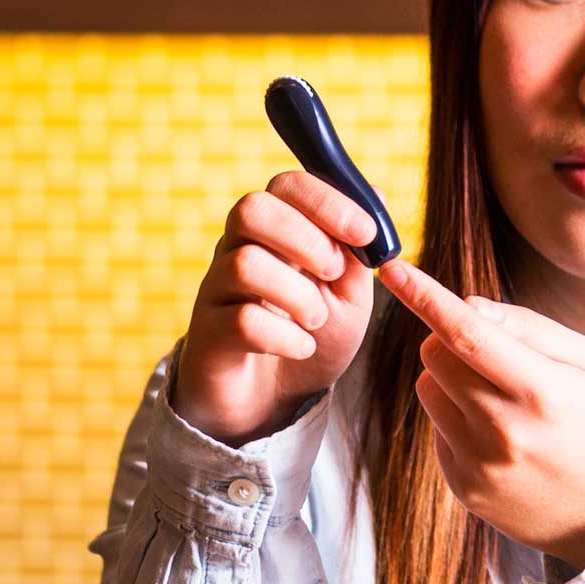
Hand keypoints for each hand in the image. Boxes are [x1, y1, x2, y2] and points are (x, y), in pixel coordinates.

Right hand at [172, 172, 380, 445]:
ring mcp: (217, 290)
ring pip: (244, 265)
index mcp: (275, 230)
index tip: (365, 234)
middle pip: (250, 209)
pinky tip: (302, 347)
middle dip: (305, 238)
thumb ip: (357, 250)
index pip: (286, 185)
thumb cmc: (313, 334)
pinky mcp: (209, 335)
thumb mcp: (348, 292)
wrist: (278, 398)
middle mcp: (237, 249)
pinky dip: (285, 336)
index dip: (327, 201)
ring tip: (317, 319)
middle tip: (332, 274)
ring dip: (298, 294)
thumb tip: (376, 195)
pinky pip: (241, 322)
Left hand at [378, 259, 584, 570]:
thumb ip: (527, 327)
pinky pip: (437, 428)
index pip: (466, 333)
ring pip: (428, 389)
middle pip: (435, 355)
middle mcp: (504, 431)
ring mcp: (480, 464)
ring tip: (499, 398)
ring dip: (451, 379)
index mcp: (542, 392)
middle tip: (489, 352)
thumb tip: (465, 306)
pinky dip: (458, 418)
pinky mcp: (464, 487)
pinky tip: (500, 436)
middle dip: (450, 338)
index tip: (392, 269)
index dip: (424, 296)